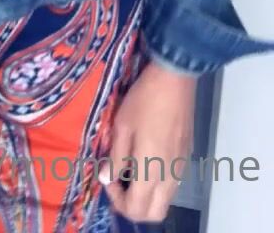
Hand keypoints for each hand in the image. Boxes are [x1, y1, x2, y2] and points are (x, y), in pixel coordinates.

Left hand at [99, 58, 195, 223]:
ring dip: (146, 197)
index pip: (136, 209)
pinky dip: (157, 184)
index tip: (107, 178)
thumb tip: (107, 177)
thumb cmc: (143, 101)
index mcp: (150, 171)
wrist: (174, 79)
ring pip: (165, 201)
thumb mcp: (121, 126)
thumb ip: (115, 157)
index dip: (117, 201)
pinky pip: (172, 185)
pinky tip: (145, 160)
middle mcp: (169, 177)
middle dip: (133, 206)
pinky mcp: (186, 157)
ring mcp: (181, 168)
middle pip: (154, 214)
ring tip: (130, 171)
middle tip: (118, 184)